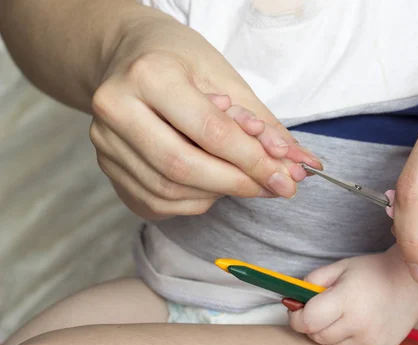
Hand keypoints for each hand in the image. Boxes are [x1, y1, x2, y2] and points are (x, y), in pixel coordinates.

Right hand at [89, 15, 321, 219]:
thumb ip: (262, 125)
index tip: (286, 178)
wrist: (130, 58)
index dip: (253, 161)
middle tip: (272, 187)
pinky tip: (211, 184)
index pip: (209, 132)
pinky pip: (157, 202)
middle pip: (183, 168)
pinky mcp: (108, 170)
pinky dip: (194, 201)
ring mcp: (105, 144)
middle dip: (237, 183)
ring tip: (243, 179)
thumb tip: (301, 166)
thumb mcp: (226, 79)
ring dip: (217, 194)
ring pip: (169, 191)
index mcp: (148, 75)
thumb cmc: (181, 62)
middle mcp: (116, 110)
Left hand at [288, 247, 417, 344]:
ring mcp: (369, 341)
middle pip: (317, 336)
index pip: (307, 321)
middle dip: (312, 323)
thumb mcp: (341, 267)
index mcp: (346, 299)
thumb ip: (313, 280)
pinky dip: (344, 342)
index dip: (296, 316)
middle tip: (323, 308)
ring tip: (344, 314)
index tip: (298, 309)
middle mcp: (358, 324)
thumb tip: (294, 298)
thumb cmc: (373, 272)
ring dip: (329, 333)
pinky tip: (355, 325)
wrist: (411, 284)